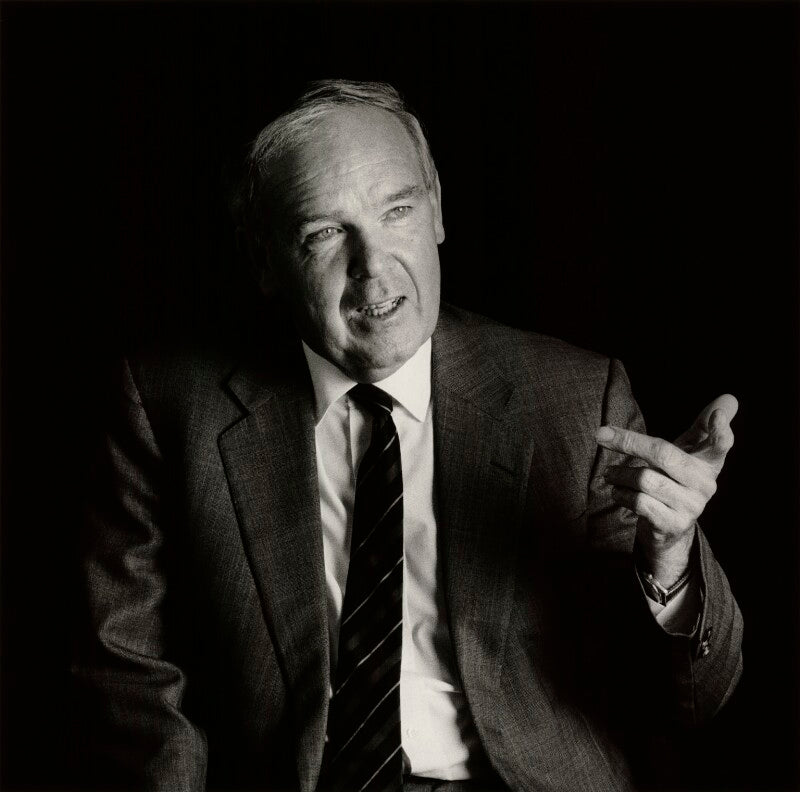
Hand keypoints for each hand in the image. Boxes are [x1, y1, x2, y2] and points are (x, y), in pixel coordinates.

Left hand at [596, 394, 737, 585]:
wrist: (669, 527)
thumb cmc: (676, 479)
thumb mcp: (690, 452)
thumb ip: (704, 425)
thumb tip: (730, 396)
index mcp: (709, 462)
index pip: (721, 445)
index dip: (720, 431)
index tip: (718, 415)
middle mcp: (705, 484)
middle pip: (663, 454)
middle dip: (628, 442)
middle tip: (600, 435)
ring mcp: (691, 506)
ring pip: (645, 480)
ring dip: (619, 474)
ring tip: (609, 473)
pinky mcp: (673, 525)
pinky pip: (639, 503)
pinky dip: (621, 494)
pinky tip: (617, 491)